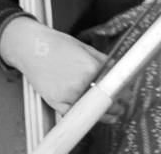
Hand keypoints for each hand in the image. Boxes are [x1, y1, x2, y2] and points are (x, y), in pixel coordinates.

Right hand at [0, 17, 122, 121]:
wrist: (34, 48)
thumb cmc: (58, 45)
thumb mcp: (86, 48)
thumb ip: (103, 61)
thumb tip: (117, 70)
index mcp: (91, 68)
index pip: (113, 85)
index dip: (123, 92)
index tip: (127, 95)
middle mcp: (80, 83)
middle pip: (104, 100)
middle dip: (115, 104)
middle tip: (121, 106)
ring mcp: (67, 95)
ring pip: (90, 110)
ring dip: (103, 114)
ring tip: (112, 114)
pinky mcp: (55, 102)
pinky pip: (73, 114)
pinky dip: (82, 115)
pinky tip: (90, 115)